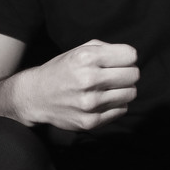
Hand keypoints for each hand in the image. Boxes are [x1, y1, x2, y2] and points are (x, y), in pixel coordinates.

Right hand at [14, 40, 138, 130]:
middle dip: (128, 73)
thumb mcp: (79, 50)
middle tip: (116, 75)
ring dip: (124, 89)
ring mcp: (90, 103)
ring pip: (131, 93)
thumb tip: (132, 57)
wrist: (36, 96)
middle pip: (133, 75)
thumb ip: (106, 48)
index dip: (127, 57)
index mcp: (86, 57)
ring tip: (109, 88)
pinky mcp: (91, 121)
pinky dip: (116, 104)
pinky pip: (122, 109)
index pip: (130, 55)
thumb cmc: (62, 69)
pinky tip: (102, 100)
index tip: (120, 60)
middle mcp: (88, 79)